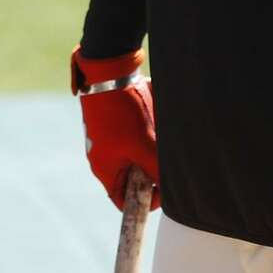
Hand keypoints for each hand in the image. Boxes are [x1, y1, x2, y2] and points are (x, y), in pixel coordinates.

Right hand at [71, 47, 159, 210]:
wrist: (110, 72)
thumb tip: (169, 191)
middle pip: (132, 175)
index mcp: (104, 168)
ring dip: (153, 146)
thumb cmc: (124, 113)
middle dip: (152, 166)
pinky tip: (155, 114)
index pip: (121, 198)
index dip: (143, 200)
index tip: (163, 192)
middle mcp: (103, 155)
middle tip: (164, 156)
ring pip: (138, 152)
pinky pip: (137, 133)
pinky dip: (150, 128)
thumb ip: (157, 171)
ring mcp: (108, 138)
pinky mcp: (116, 121)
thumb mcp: (145, 146)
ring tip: (159, 130)